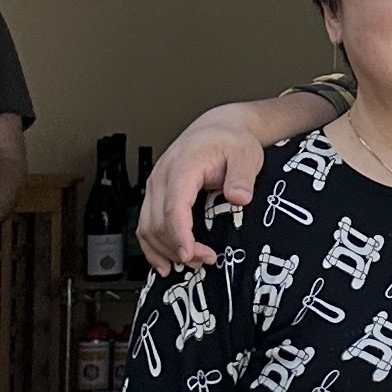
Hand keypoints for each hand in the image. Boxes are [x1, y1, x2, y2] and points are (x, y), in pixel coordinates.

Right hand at [138, 103, 314, 272]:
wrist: (218, 128)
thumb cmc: (230, 140)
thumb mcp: (246, 154)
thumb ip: (242, 177)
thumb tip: (239, 198)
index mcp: (183, 166)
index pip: (173, 206)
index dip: (179, 234)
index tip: (189, 253)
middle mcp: (162, 176)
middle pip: (157, 222)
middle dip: (178, 247)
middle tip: (206, 260)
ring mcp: (156, 185)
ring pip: (147, 227)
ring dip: (165, 250)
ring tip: (191, 263)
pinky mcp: (156, 194)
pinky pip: (145, 224)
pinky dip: (151, 245)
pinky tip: (163, 261)